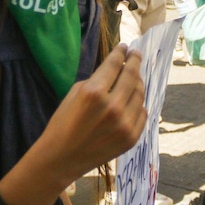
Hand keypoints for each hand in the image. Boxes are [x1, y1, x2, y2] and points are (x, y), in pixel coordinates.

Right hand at [33, 44, 146, 182]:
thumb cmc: (63, 122)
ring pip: (140, 94)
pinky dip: (138, 103)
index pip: (115, 64)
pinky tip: (133, 99)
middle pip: (132, 76)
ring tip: (134, 77)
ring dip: (138, 82)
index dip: (121, 52)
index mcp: (94, 92)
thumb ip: (98, 80)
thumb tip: (117, 68)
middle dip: (135, 61)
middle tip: (136, 54)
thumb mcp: (75, 93)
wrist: (62, 158)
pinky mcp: (132, 138)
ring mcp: (125, 124)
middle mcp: (113, 107)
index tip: (125, 46)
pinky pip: (142, 113)